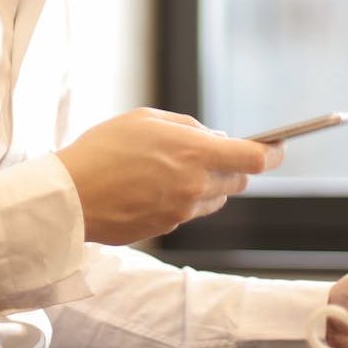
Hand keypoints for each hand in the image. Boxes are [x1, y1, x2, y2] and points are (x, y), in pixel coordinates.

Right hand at [57, 107, 283, 243]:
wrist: (69, 197)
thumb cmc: (104, 149)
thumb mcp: (147, 119)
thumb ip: (188, 127)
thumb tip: (214, 138)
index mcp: (195, 154)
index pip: (253, 159)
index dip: (272, 153)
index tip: (278, 147)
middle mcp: (195, 187)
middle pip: (239, 181)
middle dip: (233, 166)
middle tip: (211, 152)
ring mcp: (182, 212)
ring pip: (215, 198)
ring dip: (209, 184)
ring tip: (173, 168)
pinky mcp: (167, 229)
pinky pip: (189, 212)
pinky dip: (184, 198)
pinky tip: (154, 186)